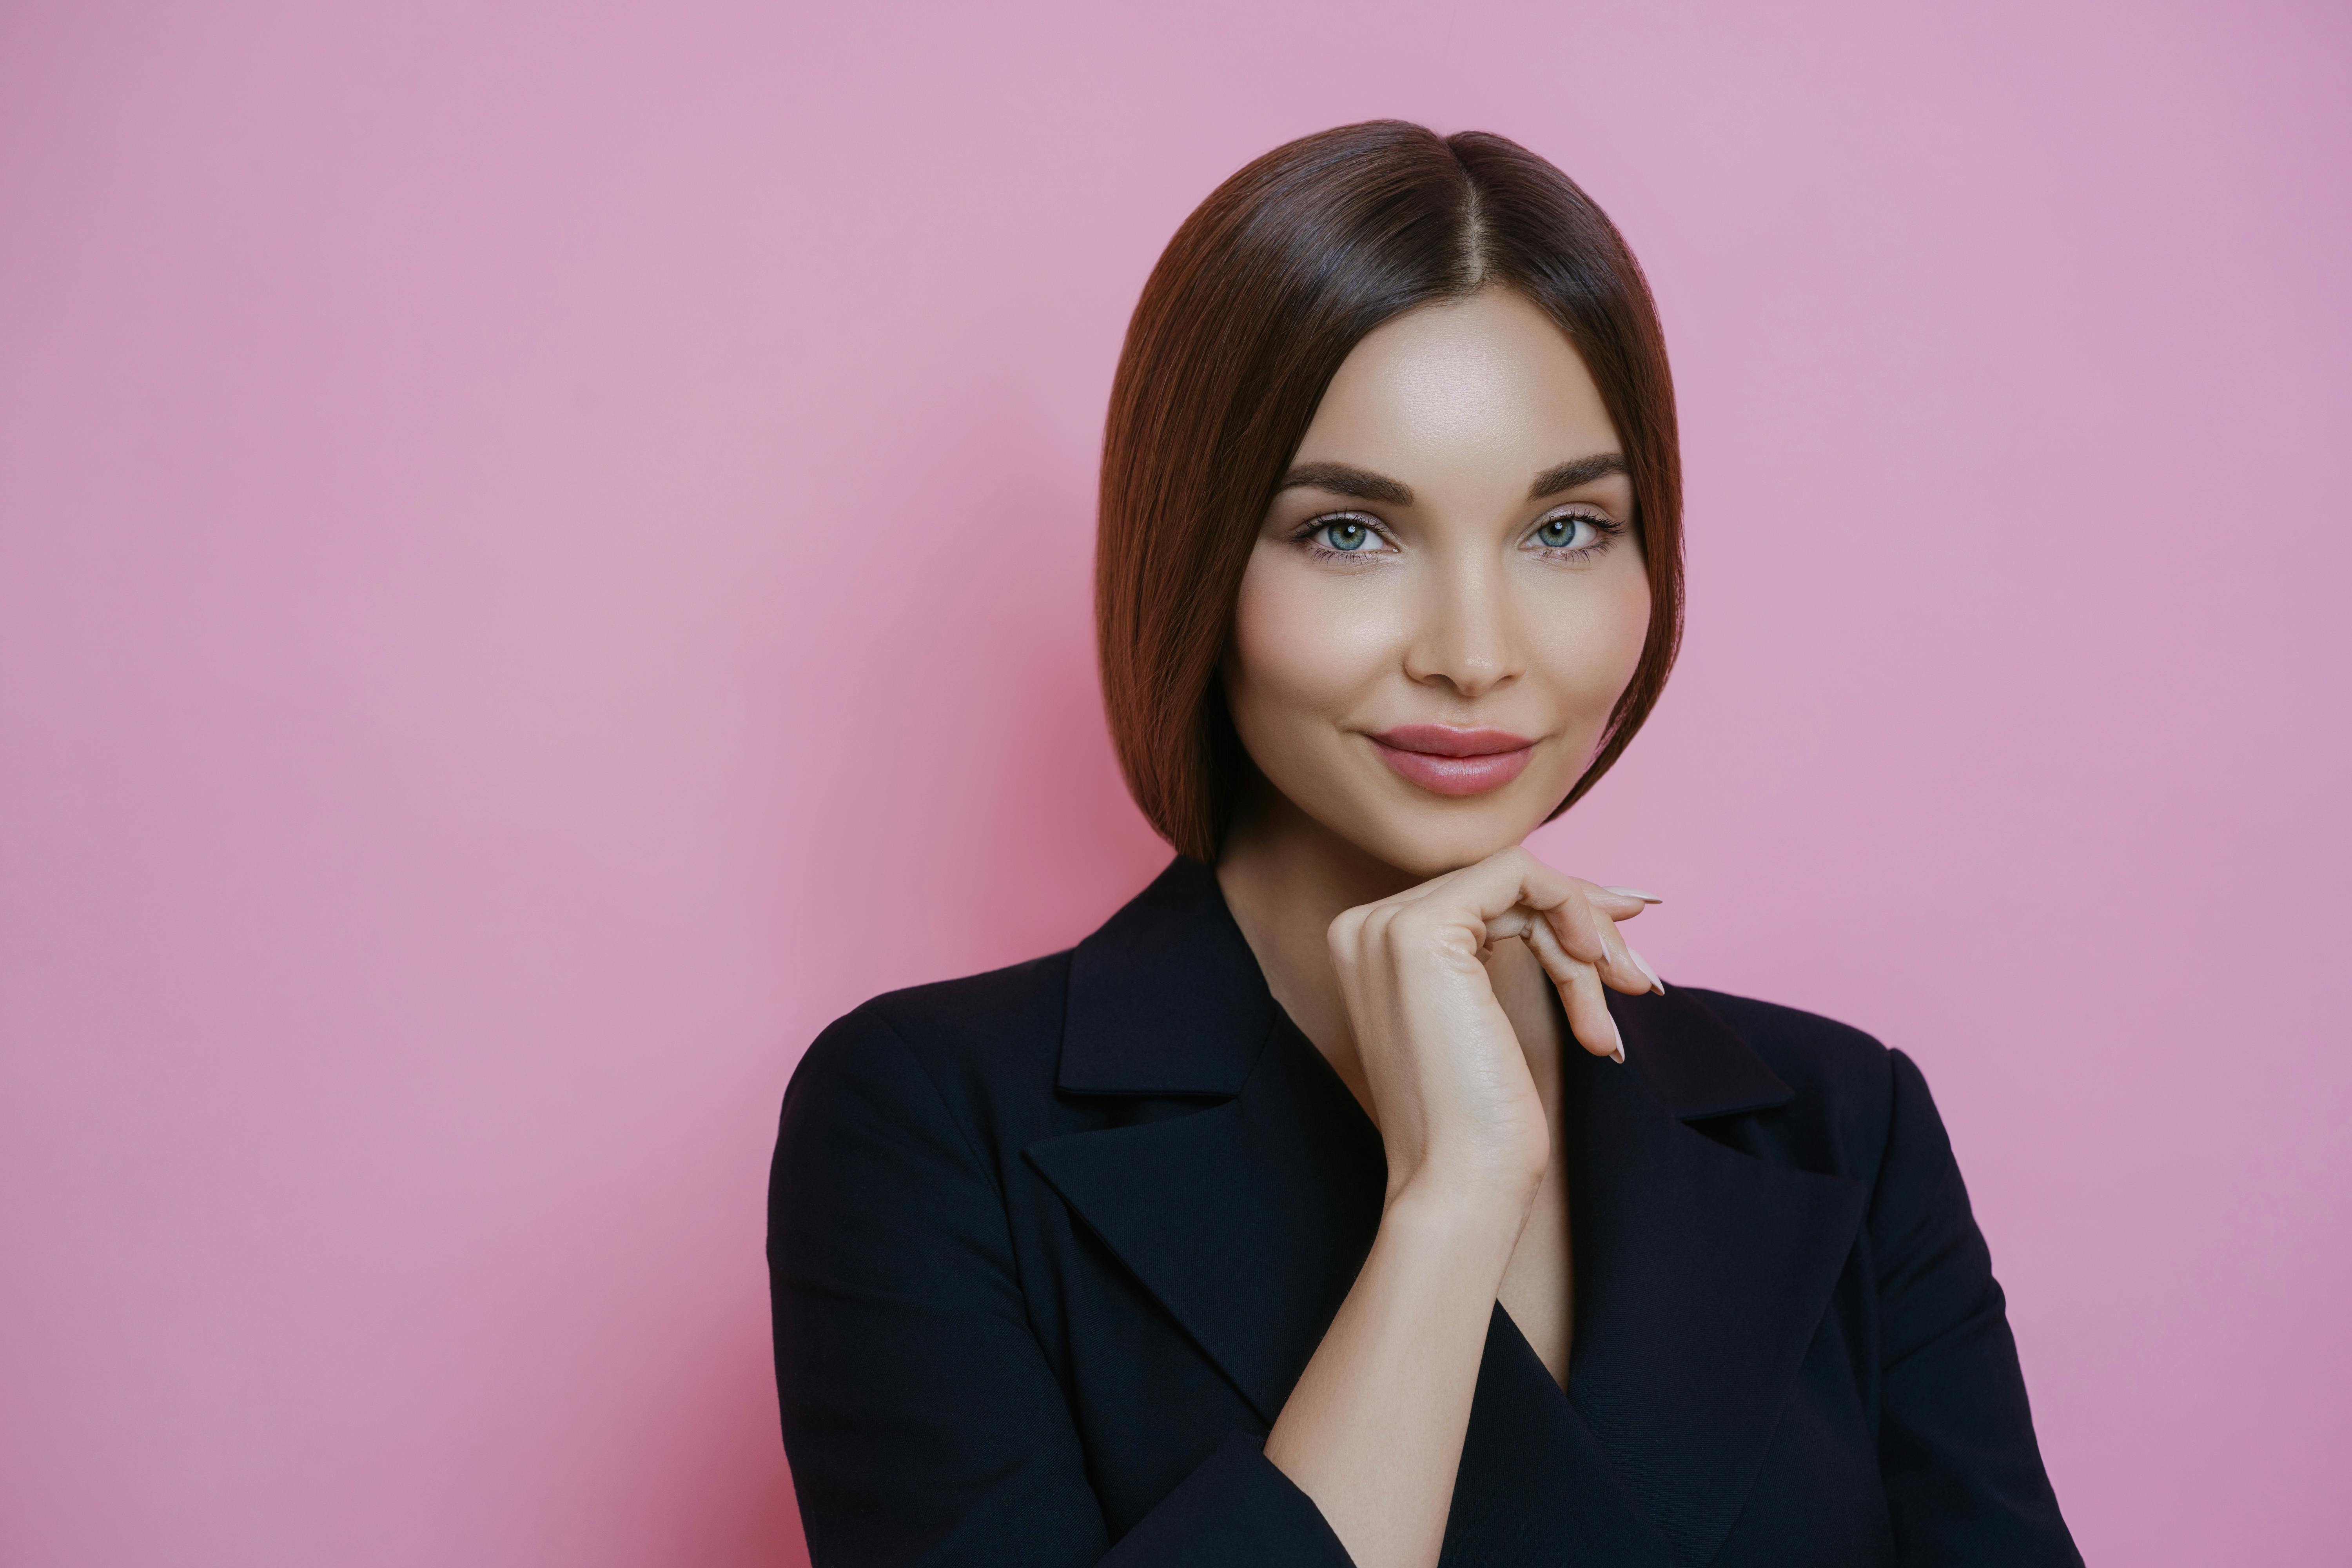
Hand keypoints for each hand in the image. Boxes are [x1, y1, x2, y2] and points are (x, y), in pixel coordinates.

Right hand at [1326, 846, 1662, 1207]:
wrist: (1459, 1182)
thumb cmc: (1480, 1124)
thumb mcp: (1489, 1017)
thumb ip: (1506, 951)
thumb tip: (1592, 898)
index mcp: (1372, 947)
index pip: (1480, 897)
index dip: (1560, 910)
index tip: (1620, 941)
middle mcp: (1366, 926)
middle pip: (1502, 888)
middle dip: (1584, 924)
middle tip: (1639, 977)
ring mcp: (1388, 925)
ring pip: (1519, 883)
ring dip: (1586, 941)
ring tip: (1622, 1000)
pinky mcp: (1422, 931)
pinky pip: (1520, 872)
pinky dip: (1573, 909)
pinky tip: (1595, 967)